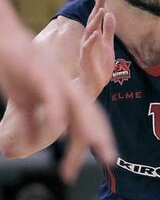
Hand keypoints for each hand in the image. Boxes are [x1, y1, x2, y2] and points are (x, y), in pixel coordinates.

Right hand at [0, 0, 115, 181]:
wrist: (2, 40)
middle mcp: (68, 88)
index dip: (102, 136)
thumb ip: (31, 123)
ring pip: (79, 112)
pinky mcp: (42, 77)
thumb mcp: (24, 102)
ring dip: (82, 136)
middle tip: (109, 160)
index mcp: (68, 94)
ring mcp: (57, 81)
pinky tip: (52, 137)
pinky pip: (55, 103)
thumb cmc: (14, 70)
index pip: (92, 118)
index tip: (108, 157)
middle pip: (93, 116)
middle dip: (103, 139)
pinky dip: (54, 123)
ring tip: (78, 157)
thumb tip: (30, 144)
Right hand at [79, 0, 116, 96]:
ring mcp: (86, 49)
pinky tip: (96, 33)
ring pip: (89, 32)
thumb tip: (110, 13)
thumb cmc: (99, 65)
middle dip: (97, 8)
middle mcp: (89, 40)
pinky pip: (87, 48)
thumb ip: (108, 30)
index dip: (99, 6)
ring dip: (95, 21)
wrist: (93, 84)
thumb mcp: (107, 45)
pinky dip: (91, 40)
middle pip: (92, 21)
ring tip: (101, 10)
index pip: (96, 18)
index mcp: (95, 36)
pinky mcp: (85, 59)